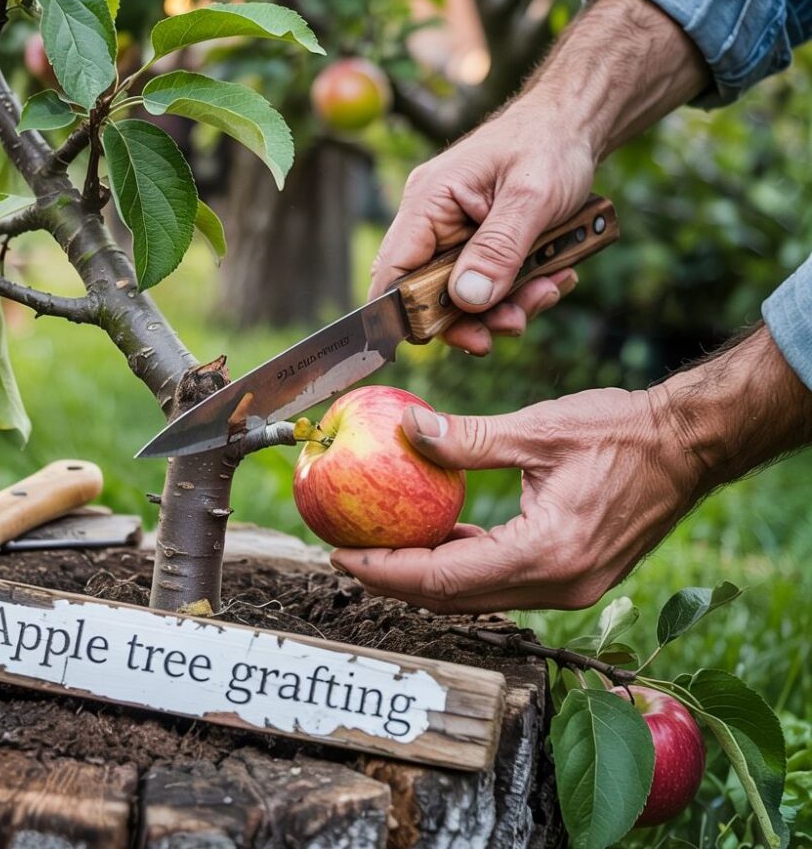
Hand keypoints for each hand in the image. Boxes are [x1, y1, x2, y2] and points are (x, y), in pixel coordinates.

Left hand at [331, 386, 701, 612]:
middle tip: (349, 553)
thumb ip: (468, 438)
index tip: (341, 553)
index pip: (443, 580)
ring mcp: (569, 587)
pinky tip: (441, 535)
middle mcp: (557, 586)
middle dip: (395, 581)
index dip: (385, 570)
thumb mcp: (539, 429)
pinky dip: (465, 564)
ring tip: (383, 546)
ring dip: (428, 576)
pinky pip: (503, 581)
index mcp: (546, 554)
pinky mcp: (573, 576)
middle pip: (454, 600)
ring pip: (477, 596)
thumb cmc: (622, 434)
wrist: (688, 447)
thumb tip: (408, 429)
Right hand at [369, 0, 709, 355]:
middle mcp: (432, 220)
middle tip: (514, 323)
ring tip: (548, 290)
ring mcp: (454, 234)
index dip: (407, 312)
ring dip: (505, 306)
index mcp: (429, 201)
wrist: (575, 124)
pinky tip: (553, 276)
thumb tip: (467, 298)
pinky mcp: (478, 244)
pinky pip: (487, 284)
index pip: (395, 270)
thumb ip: (499, 249)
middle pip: (429, 294)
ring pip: (463, 296)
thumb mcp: (531, 198)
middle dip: (475, 315)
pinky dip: (519, 291)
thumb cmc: (550, 144)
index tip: (442, 337)